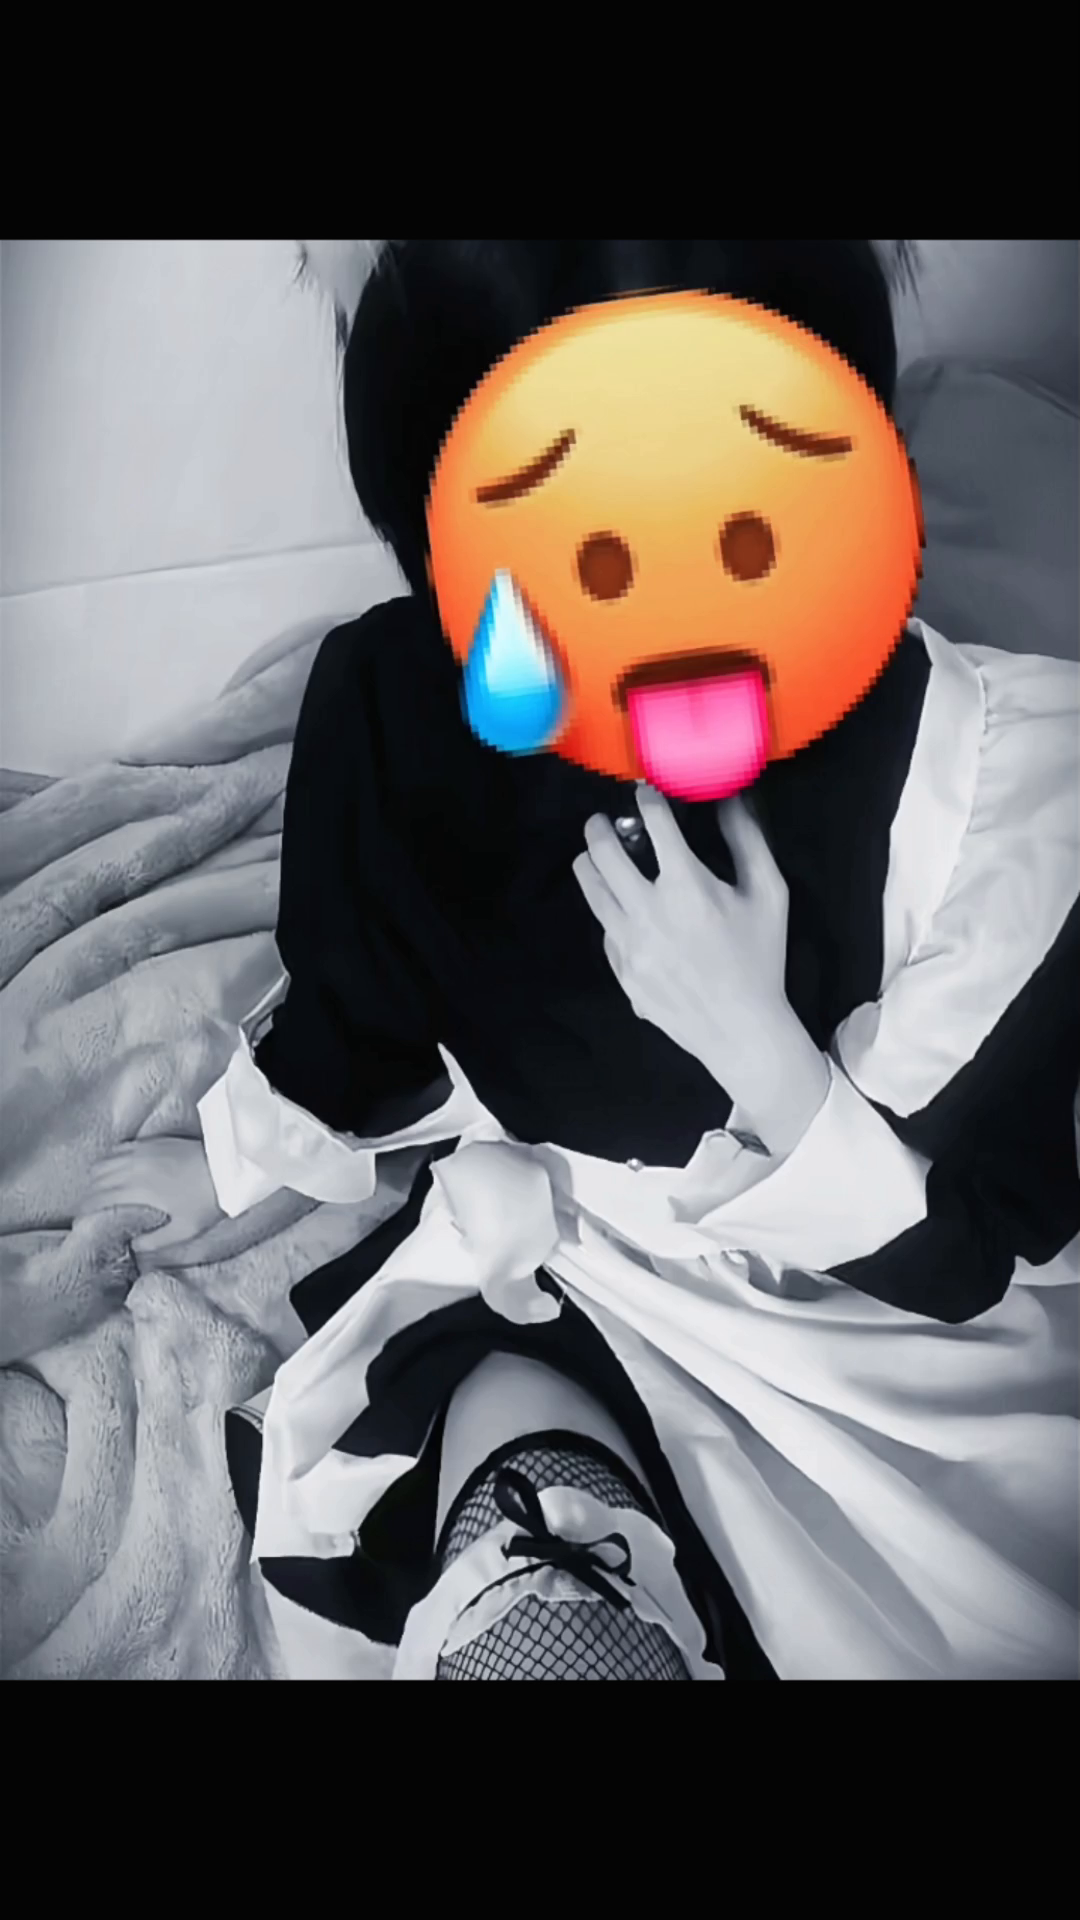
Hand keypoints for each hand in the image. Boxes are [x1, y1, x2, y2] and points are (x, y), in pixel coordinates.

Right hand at [78, 1137, 224, 1252]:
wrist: (229, 1168)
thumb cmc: (207, 1201)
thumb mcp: (184, 1230)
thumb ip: (154, 1241)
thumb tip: (130, 1246)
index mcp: (138, 1190)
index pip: (99, 1199)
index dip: (85, 1212)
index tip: (82, 1223)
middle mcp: (133, 1167)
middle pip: (96, 1181)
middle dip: (87, 1197)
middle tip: (87, 1211)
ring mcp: (141, 1151)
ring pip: (103, 1163)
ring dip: (95, 1179)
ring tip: (97, 1193)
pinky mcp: (151, 1141)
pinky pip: (118, 1148)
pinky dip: (109, 1161)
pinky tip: (113, 1170)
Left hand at [572, 783, 829, 1154]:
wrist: (741, 1028)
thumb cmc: (760, 958)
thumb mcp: (769, 895)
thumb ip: (748, 842)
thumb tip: (731, 798)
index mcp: (686, 886)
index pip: (655, 824)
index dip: (645, 799)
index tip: (642, 791)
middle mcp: (647, 910)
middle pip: (603, 853)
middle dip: (599, 828)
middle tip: (601, 822)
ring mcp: (629, 943)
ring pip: (591, 891)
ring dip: (589, 865)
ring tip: (592, 856)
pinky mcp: (621, 970)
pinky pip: (605, 931)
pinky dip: (609, 913)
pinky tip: (622, 912)